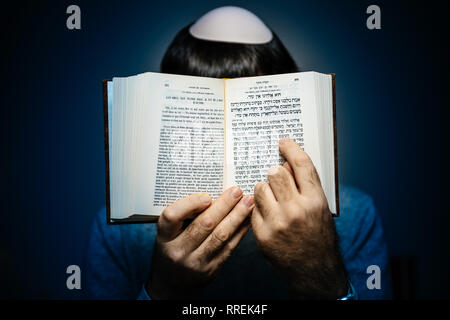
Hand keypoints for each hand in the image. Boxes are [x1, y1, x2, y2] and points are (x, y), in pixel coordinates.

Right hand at [146, 187, 253, 298]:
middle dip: (223, 205)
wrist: (172, 284)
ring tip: (248, 202)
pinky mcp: (211, 270)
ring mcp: (195, 262)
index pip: (172, 216)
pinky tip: (247, 219)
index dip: (190, 204)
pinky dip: (240, 231)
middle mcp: (178, 251)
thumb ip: (183, 216)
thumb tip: (212, 193)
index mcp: (164, 237)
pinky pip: (229, 247)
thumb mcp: (167, 234)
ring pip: (220, 235)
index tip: (206, 196)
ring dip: (237, 216)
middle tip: (236, 191)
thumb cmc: (171, 250)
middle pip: (204, 224)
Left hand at [251, 138, 347, 298]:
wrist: (314, 271)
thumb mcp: (321, 209)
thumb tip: (288, 164)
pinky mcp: (262, 234)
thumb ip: (307, 187)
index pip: (301, 165)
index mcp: (315, 201)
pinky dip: (258, 208)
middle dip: (275, 172)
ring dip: (265, 189)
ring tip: (272, 199)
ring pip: (260, 188)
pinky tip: (268, 214)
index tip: (283, 142)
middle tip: (277, 178)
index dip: (290, 148)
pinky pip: (253, 208)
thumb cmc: (319, 238)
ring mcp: (277, 222)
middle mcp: (296, 210)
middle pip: (275, 172)